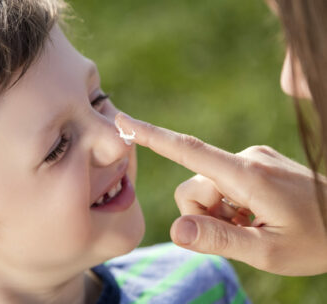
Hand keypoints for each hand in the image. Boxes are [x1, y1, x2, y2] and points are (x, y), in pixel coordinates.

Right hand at [115, 112, 326, 275]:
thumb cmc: (316, 241)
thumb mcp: (267, 252)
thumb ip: (219, 239)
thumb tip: (176, 229)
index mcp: (247, 175)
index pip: (188, 149)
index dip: (151, 136)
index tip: (122, 121)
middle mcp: (246, 157)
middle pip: (193, 185)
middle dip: (204, 214)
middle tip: (240, 232)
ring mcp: (252, 158)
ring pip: (206, 186)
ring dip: (218, 212)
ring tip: (252, 225)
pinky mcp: (255, 163)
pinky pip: (223, 183)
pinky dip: (229, 204)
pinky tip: (256, 216)